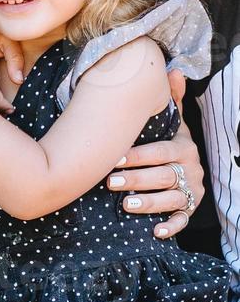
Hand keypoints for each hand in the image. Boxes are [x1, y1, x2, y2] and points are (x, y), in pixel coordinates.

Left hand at [105, 69, 203, 239]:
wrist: (177, 166)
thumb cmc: (164, 139)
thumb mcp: (168, 120)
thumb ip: (170, 99)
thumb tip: (173, 70)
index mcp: (183, 147)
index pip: (162, 152)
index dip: (139, 156)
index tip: (115, 157)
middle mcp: (191, 170)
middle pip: (164, 177)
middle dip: (137, 180)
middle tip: (110, 182)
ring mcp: (190, 192)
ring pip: (172, 199)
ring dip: (149, 203)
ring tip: (125, 204)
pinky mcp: (188, 210)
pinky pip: (183, 221)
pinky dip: (171, 227)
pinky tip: (155, 231)